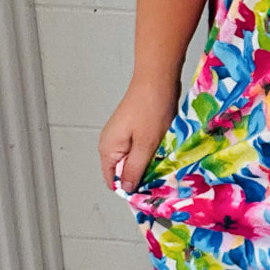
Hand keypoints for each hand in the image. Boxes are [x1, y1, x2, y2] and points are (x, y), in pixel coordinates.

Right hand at [98, 77, 179, 194]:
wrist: (157, 79)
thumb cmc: (151, 108)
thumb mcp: (146, 145)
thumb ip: (135, 169)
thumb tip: (126, 189)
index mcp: (107, 149)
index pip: (113, 181)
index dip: (131, 188)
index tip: (149, 190)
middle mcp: (109, 143)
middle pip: (122, 171)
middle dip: (141, 175)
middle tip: (160, 173)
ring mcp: (119, 135)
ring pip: (132, 159)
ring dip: (147, 162)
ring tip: (162, 158)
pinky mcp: (130, 128)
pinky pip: (137, 148)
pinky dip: (149, 150)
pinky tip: (161, 146)